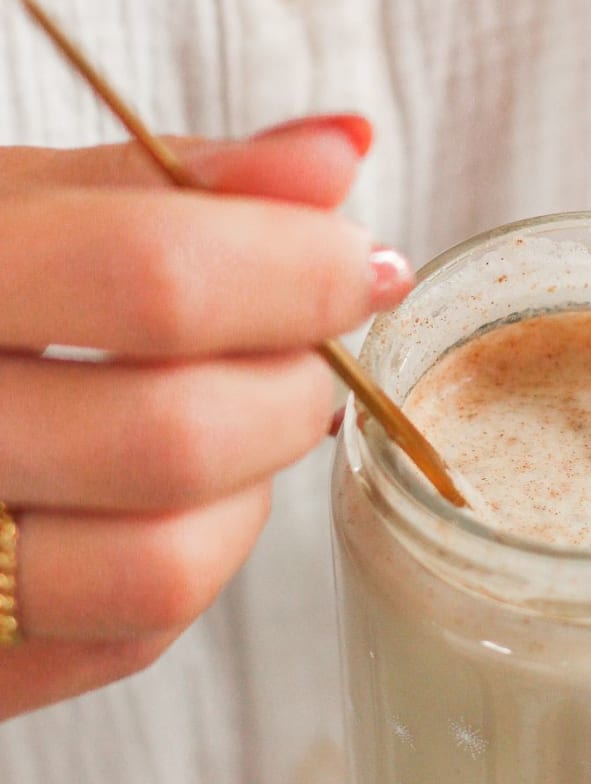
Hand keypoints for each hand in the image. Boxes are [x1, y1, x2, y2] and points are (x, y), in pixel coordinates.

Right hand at [0, 116, 411, 719]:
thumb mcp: (16, 203)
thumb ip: (174, 180)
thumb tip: (342, 150)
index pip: (152, 280)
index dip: (298, 270)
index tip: (362, 263)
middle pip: (176, 435)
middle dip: (293, 385)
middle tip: (301, 348)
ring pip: (166, 564)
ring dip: (252, 483)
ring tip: (239, 417)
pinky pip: (137, 633)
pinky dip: (200, 551)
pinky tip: (175, 490)